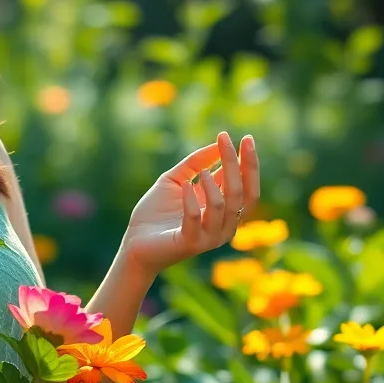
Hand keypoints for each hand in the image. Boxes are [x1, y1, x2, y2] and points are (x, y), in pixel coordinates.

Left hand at [121, 131, 260, 275]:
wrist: (135, 243)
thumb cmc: (156, 212)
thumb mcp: (176, 179)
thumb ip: (196, 163)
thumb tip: (217, 144)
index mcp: (223, 210)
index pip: (246, 186)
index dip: (248, 162)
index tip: (246, 138)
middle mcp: (223, 225)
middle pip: (240, 193)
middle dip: (236, 164)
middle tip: (226, 140)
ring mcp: (208, 237)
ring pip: (223, 206)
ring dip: (213, 184)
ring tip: (199, 172)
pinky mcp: (190, 244)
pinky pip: (195, 219)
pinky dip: (190, 200)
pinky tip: (184, 186)